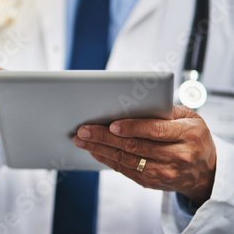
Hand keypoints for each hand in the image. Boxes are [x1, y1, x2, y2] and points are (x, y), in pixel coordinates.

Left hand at [72, 105, 216, 205]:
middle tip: (84, 130)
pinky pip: (125, 170)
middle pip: (135, 146)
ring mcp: (164, 172)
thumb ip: (165, 110)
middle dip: (105, 137)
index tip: (111, 124)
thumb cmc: (193, 136)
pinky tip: (94, 150)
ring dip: (100, 149)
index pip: (155, 131)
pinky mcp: (152, 182)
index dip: (132, 128)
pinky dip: (107, 160)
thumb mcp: (190, 118)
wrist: (205, 170)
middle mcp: (177, 156)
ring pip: (126, 160)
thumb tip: (132, 104)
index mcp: (187, 134)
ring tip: (82, 140)